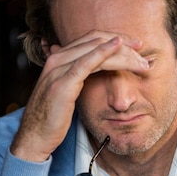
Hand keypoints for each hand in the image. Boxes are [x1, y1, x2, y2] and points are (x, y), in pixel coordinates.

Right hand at [11, 31, 149, 161]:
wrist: (34, 136)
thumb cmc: (52, 117)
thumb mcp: (65, 91)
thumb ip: (76, 77)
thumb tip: (91, 71)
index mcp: (59, 59)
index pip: (90, 39)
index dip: (114, 39)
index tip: (135, 45)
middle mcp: (57, 59)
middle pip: (95, 40)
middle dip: (122, 42)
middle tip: (141, 47)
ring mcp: (58, 69)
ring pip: (95, 50)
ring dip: (121, 52)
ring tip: (140, 59)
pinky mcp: (63, 83)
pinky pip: (87, 62)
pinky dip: (104, 52)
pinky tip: (118, 47)